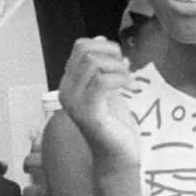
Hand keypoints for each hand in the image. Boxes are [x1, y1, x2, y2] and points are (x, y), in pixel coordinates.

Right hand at [58, 38, 139, 164]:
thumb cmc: (115, 125)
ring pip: (93, 64)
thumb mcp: (108, 87)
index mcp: (69, 84)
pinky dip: (121, 78)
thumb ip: (103, 66)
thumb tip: (102, 39)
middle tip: (126, 69)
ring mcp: (74, 103)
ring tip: (128, 79)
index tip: (120, 60)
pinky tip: (130, 86)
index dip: (104, 46)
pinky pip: (103, 81)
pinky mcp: (88, 113)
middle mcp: (66, 91)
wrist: (118, 156)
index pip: (80, 47)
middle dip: (112, 54)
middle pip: (86, 52)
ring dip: (118, 67)